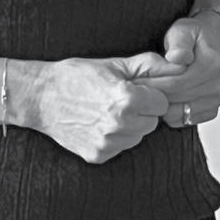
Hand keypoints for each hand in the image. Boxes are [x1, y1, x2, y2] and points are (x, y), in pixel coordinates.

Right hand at [30, 52, 184, 163]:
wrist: (42, 96)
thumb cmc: (77, 75)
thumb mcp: (113, 63)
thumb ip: (148, 65)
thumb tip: (177, 65)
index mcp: (126, 98)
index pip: (161, 103)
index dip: (150, 94)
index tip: (135, 88)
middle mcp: (119, 124)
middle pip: (152, 122)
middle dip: (142, 111)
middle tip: (120, 98)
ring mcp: (108, 143)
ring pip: (138, 137)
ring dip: (130, 125)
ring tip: (107, 109)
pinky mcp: (98, 155)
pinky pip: (120, 147)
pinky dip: (115, 137)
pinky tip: (98, 122)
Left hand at [141, 11, 219, 128]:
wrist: (212, 40)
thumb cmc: (194, 34)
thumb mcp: (184, 29)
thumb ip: (179, 42)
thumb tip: (177, 58)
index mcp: (210, 64)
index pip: (176, 82)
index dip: (154, 83)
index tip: (136, 81)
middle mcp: (216, 84)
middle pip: (178, 97)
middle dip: (154, 95)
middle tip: (135, 92)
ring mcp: (215, 98)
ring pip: (182, 112)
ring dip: (162, 107)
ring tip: (147, 96)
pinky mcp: (212, 108)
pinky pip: (188, 119)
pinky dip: (174, 114)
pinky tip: (163, 103)